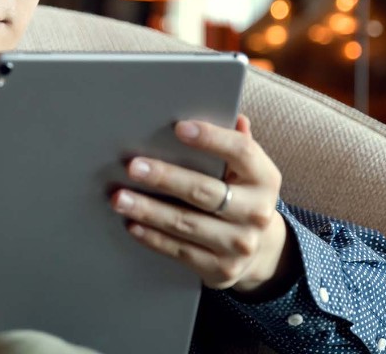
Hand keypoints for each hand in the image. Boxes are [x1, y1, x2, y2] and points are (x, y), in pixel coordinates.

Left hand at [110, 114, 299, 294]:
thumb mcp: (245, 170)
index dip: (212, 138)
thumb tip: (234, 116)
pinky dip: (153, 237)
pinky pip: (180, 251)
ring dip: (149, 210)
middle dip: (165, 178)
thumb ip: (235, 143)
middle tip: (132, 166)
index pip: (241, 152)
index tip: (179, 128)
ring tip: (119, 198)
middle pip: (205, 191)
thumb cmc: (240, 194)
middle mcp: (257, 213)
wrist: (260, 250)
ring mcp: (240, 245)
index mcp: (265, 179)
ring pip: (187, 224)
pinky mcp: (221, 269)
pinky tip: (132, 224)